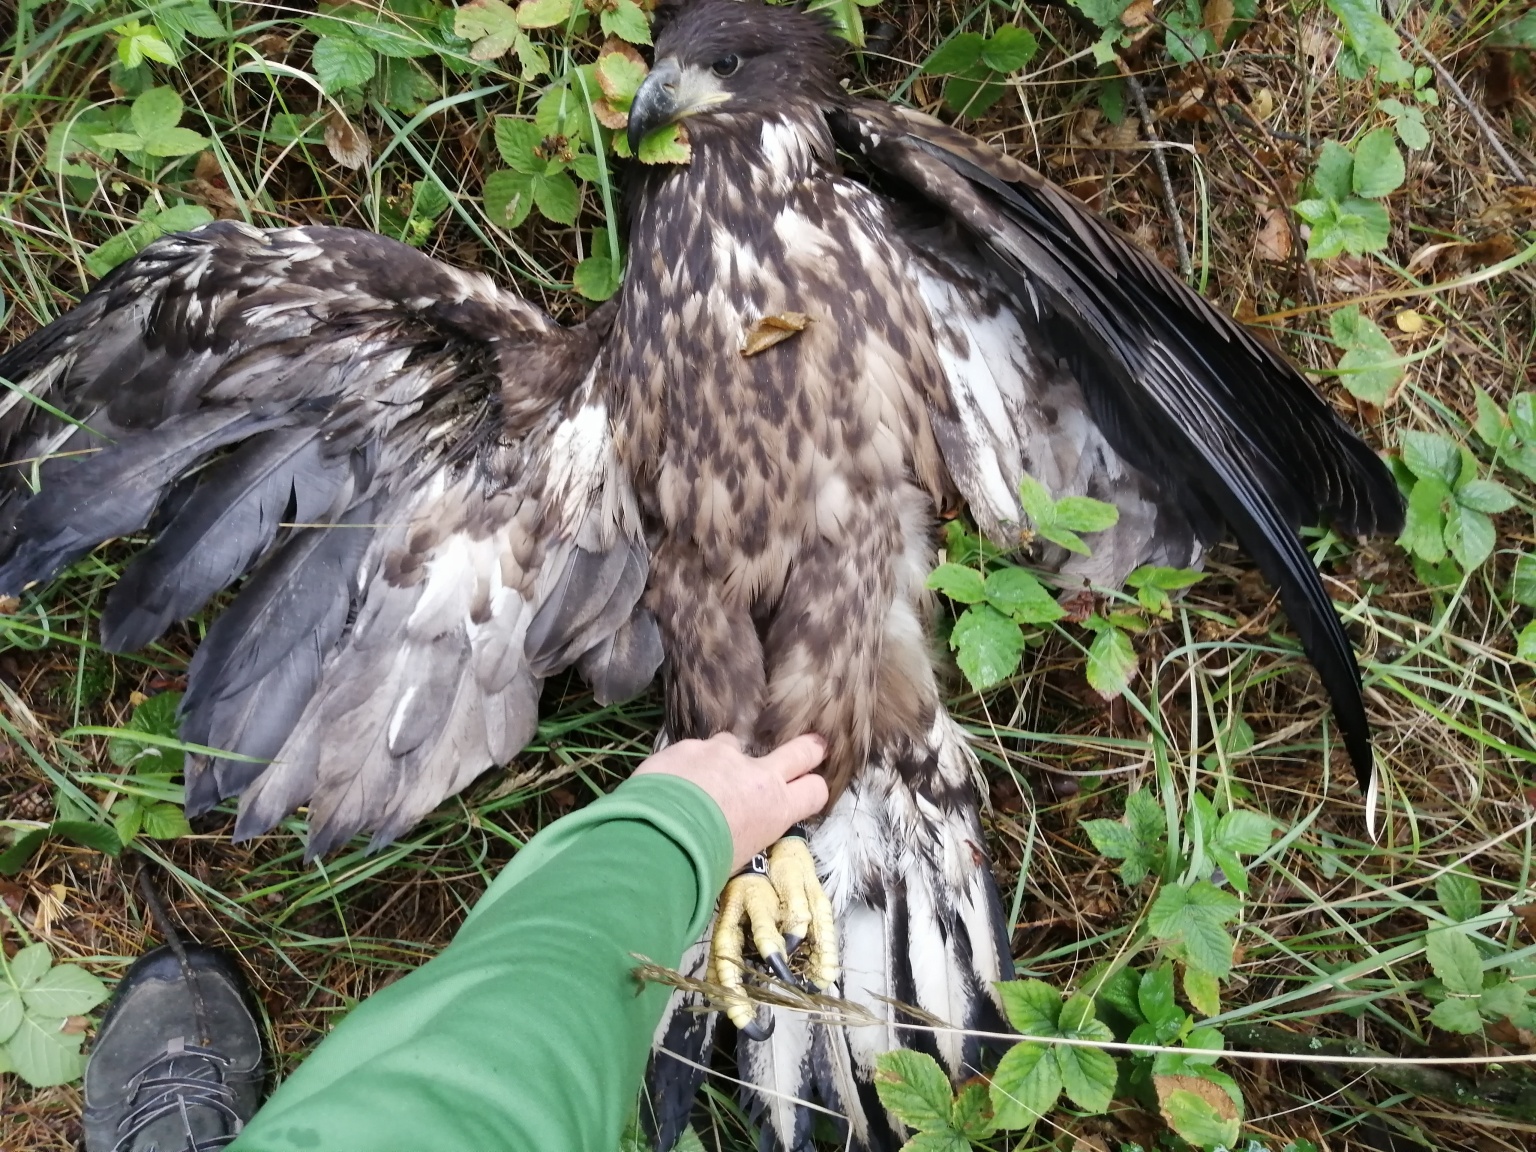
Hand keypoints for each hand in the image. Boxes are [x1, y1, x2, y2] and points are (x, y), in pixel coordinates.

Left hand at [633, 733, 827, 871]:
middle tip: (813, 746)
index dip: (812, 788)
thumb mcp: (738, 857)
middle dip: (809, 748)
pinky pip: (693, 751)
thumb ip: (745, 830)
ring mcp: (723, 754)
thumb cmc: (702, 864)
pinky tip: (667, 784)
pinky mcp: (690, 745)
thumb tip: (735, 829)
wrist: (659, 839)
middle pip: (800, 751)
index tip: (807, 788)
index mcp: (774, 808)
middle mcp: (757, 774)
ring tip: (698, 782)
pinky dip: (685, 765)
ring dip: (722, 760)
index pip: (814, 791)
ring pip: (733, 744)